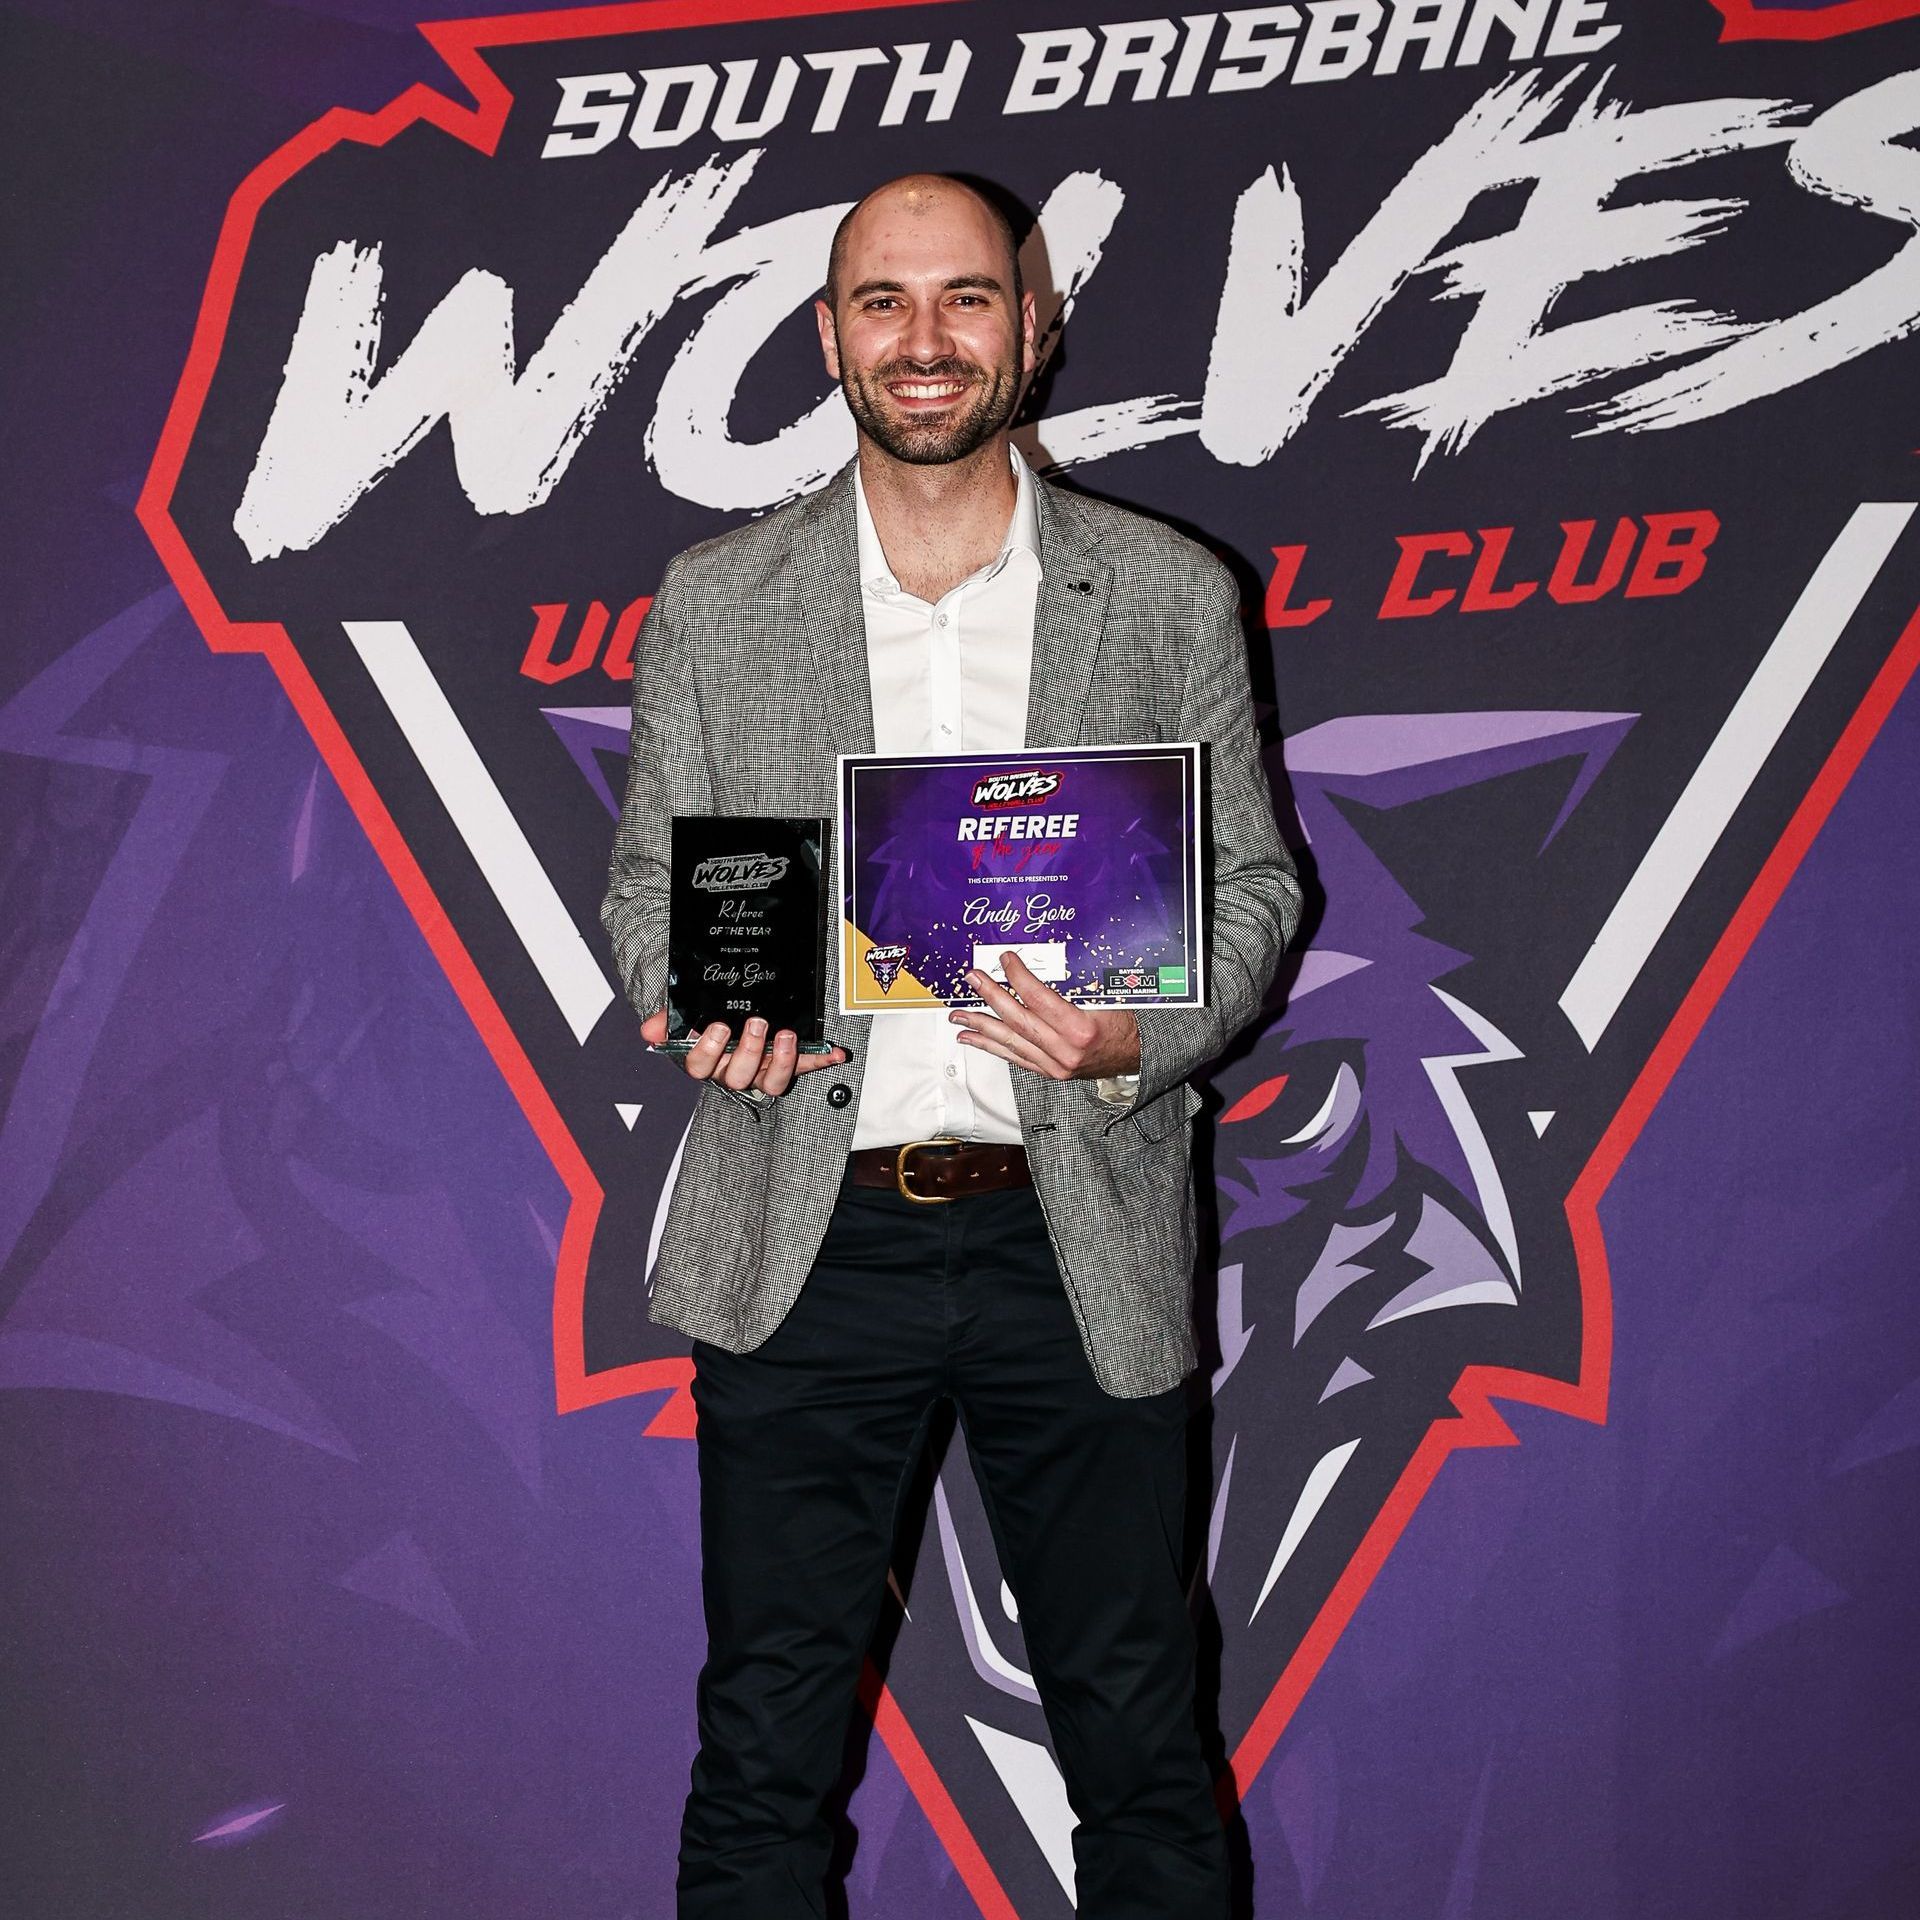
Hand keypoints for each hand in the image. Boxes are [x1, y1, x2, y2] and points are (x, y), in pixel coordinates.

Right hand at [639, 1009, 846, 1096]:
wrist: (728, 1009)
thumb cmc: (706, 1015)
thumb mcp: (685, 1011)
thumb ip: (668, 1019)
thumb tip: (648, 1031)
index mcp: (707, 1060)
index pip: (700, 1067)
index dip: (708, 1051)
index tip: (716, 1027)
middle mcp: (734, 1071)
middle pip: (737, 1076)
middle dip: (748, 1051)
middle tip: (755, 1024)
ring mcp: (763, 1071)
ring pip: (771, 1082)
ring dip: (782, 1060)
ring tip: (786, 1034)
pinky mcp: (790, 1064)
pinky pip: (806, 1067)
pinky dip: (822, 1059)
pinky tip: (836, 1052)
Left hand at [948, 951, 1140, 1080]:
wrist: (1142, 1055)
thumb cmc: (1128, 1023)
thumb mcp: (1108, 998)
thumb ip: (1073, 986)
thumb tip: (1039, 966)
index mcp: (1081, 1029)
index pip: (1039, 998)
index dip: (1017, 977)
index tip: (1004, 961)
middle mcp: (1065, 1051)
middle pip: (1018, 1020)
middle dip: (990, 998)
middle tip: (972, 980)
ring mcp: (1056, 1066)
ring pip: (1010, 1043)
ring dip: (981, 1026)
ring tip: (959, 1015)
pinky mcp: (1051, 1073)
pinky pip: (1016, 1058)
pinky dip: (993, 1047)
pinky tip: (975, 1039)